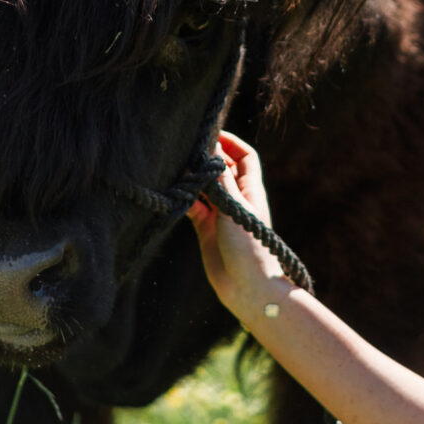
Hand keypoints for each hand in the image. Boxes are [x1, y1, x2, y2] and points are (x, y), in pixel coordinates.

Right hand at [189, 131, 288, 323]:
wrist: (248, 288)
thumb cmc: (250, 247)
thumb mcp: (235, 208)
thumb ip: (221, 180)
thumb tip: (211, 149)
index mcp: (250, 190)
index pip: (244, 156)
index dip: (230, 143)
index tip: (210, 134)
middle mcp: (235, 199)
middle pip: (221, 168)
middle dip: (206, 158)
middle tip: (185, 151)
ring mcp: (220, 214)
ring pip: (204, 187)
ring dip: (192, 179)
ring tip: (175, 170)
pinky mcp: (206, 230)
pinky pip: (193, 207)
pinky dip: (184, 200)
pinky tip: (174, 195)